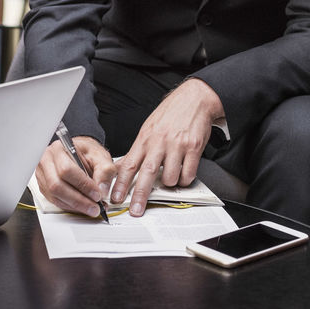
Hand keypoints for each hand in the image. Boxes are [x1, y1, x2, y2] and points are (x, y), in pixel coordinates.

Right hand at [33, 136, 114, 218]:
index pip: (67, 169)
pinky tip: (82, 207)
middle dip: (78, 200)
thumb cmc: (88, 153)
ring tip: (91, 208)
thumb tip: (102, 191)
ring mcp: (43, 175)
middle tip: (95, 207)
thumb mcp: (101, 156)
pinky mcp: (44, 187)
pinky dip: (70, 207)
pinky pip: (55, 201)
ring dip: (75, 206)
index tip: (97, 195)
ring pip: (55, 196)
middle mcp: (47, 161)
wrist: (80, 153)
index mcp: (60, 149)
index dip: (83, 185)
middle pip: (57, 185)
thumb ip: (105, 171)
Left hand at [112, 79, 221, 216]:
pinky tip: (184, 172)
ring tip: (171, 177)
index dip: (120, 183)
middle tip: (135, 210)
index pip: (129, 164)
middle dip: (139, 195)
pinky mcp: (193, 148)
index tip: (115, 197)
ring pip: (170, 178)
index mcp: (145, 138)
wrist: (194, 98)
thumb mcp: (149, 128)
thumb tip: (124, 168)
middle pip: (146, 174)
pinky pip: (188, 174)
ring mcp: (177, 145)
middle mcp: (159, 142)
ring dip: (170, 184)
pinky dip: (185, 179)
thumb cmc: (171, 114)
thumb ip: (139, 148)